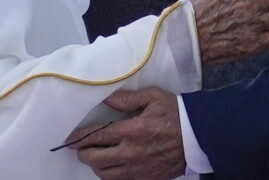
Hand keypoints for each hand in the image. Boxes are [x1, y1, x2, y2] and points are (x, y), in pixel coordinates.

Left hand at [67, 88, 182, 179]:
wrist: (198, 137)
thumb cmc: (175, 113)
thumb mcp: (153, 97)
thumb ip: (127, 98)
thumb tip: (105, 99)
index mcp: (131, 131)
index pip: (97, 136)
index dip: (80, 137)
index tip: (70, 137)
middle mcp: (131, 153)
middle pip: (95, 159)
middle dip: (83, 153)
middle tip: (80, 147)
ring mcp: (138, 169)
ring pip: (105, 174)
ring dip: (95, 166)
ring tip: (94, 157)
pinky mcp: (145, 178)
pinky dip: (111, 176)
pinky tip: (111, 168)